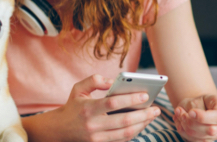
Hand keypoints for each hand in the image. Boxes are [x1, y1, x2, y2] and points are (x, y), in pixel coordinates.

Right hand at [25, 74, 161, 141]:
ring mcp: (97, 138)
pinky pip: (122, 140)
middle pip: (124, 121)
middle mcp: (93, 125)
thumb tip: (113, 81)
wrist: (60, 130)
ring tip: (152, 116)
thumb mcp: (78, 88)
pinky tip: (142, 124)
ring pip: (126, 133)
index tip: (145, 95)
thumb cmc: (73, 106)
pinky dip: (134, 132)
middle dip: (143, 115)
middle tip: (156, 109)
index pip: (112, 104)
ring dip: (142, 125)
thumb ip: (94, 80)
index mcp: (87, 108)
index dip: (130, 99)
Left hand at [174, 94, 216, 141]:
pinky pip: (194, 140)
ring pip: (201, 137)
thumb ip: (195, 107)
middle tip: (179, 111)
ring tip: (178, 114)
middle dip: (191, 122)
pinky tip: (179, 121)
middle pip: (211, 130)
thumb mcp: (196, 99)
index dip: (203, 117)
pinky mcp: (207, 140)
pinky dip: (183, 131)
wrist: (195, 107)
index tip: (190, 112)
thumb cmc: (197, 101)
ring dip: (184, 126)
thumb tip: (190, 116)